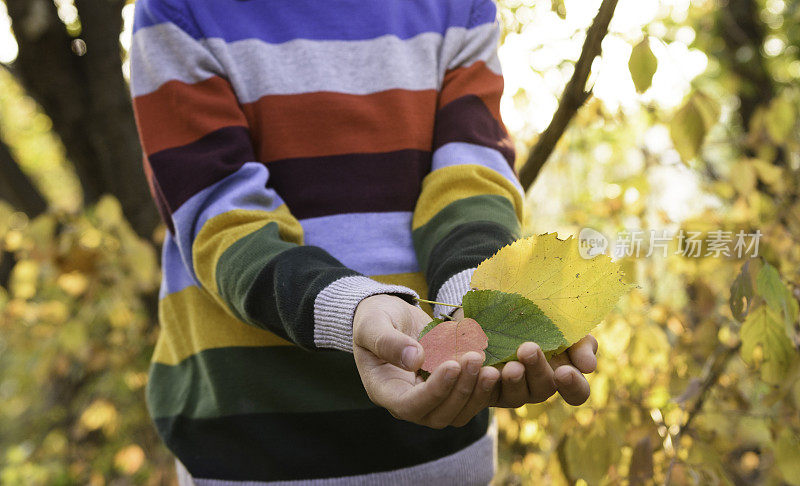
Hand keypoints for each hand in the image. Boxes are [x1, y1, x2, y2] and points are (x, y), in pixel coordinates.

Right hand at [352, 294, 500, 427]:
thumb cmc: (374, 318)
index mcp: (385, 391)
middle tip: (475, 358)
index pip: (410, 405)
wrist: (390, 315)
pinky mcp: (450, 389)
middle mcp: (409, 402)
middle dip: (460, 390)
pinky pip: (470, 399)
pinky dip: (485, 387)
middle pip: (438, 415)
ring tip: (490, 366)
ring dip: (477, 393)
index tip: (451, 364)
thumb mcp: (372, 325)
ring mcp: (432, 399)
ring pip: (459, 413)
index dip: (434, 391)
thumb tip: (415, 359)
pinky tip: (496, 366)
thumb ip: (388, 342)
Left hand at [450, 308, 597, 406]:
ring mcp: (511, 390)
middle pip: (544, 389)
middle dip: (537, 369)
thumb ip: (580, 341)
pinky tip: (482, 366)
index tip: (564, 371)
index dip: (572, 386)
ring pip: (516, 395)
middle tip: (527, 349)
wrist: (488, 308)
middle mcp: (537, 385)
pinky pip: (484, 393)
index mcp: (561, 371)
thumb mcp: (560, 321)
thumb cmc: (533, 316)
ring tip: (508, 365)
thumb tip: (588, 366)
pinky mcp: (484, 390)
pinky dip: (483, 380)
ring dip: (513, 379)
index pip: (576, 391)